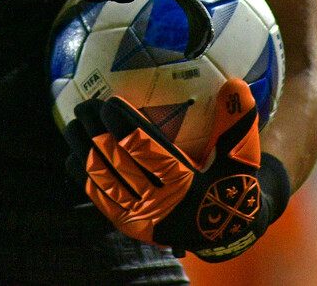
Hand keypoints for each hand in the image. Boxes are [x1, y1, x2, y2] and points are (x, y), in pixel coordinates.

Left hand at [64, 79, 289, 261]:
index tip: (110, 102)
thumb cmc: (235, 185)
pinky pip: (102, 201)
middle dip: (97, 133)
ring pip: (105, 182)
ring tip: (73, 125)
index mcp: (187, 186)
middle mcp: (161, 206)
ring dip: (84, 152)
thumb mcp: (243, 158)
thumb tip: (237, 83)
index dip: (125, 127)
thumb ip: (239, 123)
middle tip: (85, 106)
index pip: (148, 151)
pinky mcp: (132, 227)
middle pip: (119, 164)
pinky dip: (85, 179)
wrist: (228, 232)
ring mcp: (143, 219)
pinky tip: (72, 156)